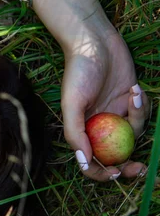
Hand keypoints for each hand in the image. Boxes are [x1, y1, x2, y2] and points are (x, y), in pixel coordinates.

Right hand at [61, 26, 149, 180]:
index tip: (115, 172)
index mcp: (82, 131)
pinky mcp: (130, 101)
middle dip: (128, 164)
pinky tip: (135, 89)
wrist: (94, 43)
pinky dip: (143, 105)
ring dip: (140, 118)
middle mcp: (99, 127)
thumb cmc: (78, 72)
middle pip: (115, 156)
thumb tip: (84, 162)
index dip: (102, 173)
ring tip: (134, 95)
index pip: (90, 163)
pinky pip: (142, 114)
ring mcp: (115, 115)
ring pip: (134, 134)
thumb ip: (75, 133)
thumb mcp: (72, 104)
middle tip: (139, 168)